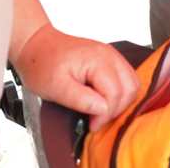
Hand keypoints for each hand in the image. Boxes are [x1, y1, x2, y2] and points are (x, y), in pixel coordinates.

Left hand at [13, 25, 138, 119]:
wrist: (36, 45)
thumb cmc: (41, 65)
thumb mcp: (55, 88)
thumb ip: (80, 99)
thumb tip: (103, 109)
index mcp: (97, 60)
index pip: (116, 92)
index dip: (106, 113)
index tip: (91, 125)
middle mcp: (109, 54)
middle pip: (130, 87)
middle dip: (117, 109)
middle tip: (97, 121)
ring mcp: (111, 55)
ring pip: (132, 83)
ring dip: (121, 102)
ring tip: (101, 113)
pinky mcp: (109, 58)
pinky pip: (125, 78)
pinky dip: (120, 93)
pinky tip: (104, 102)